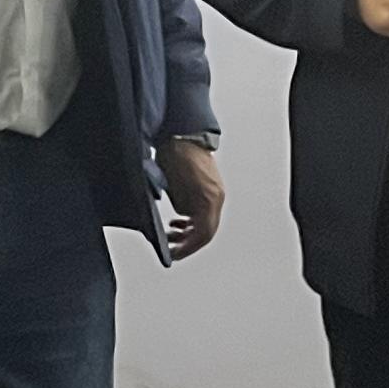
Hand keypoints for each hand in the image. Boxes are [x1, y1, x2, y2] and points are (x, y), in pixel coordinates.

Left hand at [159, 135, 226, 260]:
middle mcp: (217, 196)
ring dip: (188, 232)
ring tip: (171, 234)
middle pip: (206, 231)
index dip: (188, 248)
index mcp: (210, 198)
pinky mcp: (209, 187)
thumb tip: (181, 225)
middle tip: (172, 249)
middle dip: (188, 243)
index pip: (204, 234)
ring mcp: (215, 192)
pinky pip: (203, 212)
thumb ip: (181, 209)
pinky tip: (178, 221)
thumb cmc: (176, 155)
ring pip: (205, 223)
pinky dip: (191, 221)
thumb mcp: (174, 188)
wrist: (181, 133)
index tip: (174, 254)